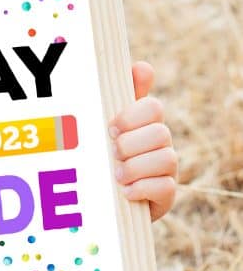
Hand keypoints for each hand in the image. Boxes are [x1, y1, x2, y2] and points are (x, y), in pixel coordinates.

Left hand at [109, 61, 176, 222]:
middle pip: (160, 132)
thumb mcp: (105, 131)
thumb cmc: (103, 159)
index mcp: (146, 125)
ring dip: (136, 167)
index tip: (111, 128)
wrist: (102, 203)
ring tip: (116, 175)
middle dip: (132, 143)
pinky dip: (143, 188)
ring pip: (167, 158)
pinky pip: (166, 187)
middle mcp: (161, 145)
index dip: (133, 115)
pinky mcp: (166, 196)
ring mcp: (166, 171)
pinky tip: (125, 192)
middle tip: (112, 152)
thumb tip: (142, 67)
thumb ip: (118, 99)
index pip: (153, 108)